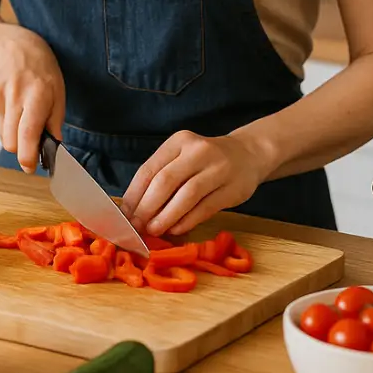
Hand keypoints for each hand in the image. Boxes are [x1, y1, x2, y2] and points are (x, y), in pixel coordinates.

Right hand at [0, 27, 65, 173]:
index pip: (28, 133)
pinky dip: (3, 124)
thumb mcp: (58, 92)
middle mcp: (13, 95)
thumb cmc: (41, 71)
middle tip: (32, 141)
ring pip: (2, 135)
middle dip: (22, 148)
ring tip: (23, 114)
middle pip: (10, 141)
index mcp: (36, 94)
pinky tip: (11, 106)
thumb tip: (53, 147)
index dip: (28, 156)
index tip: (30, 168)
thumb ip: (55, 121)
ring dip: (13, 134)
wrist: (13, 47)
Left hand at [122, 131, 273, 237]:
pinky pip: (205, 208)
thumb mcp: (182, 158)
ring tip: (153, 230)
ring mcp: (218, 168)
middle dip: (147, 207)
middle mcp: (198, 151)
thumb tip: (133, 210)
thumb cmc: (205, 161)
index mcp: (179, 141)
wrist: (248, 154)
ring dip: (166, 217)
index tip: (124, 215)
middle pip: (165, 181)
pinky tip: (175, 229)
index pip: (150, 169)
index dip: (134, 195)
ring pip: (186, 196)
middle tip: (136, 226)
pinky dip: (187, 221)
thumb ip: (160, 177)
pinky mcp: (232, 188)